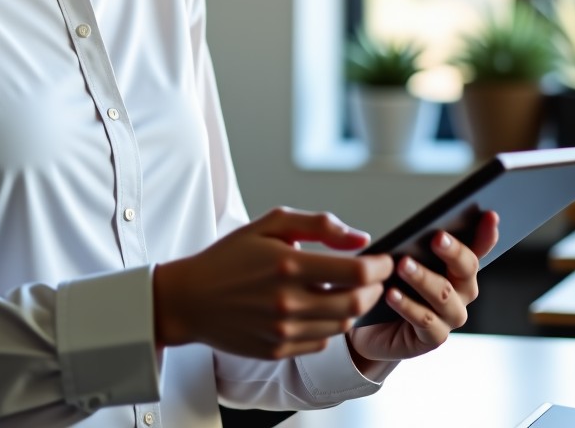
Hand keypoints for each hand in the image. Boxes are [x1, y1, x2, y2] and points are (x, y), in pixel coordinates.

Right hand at [153, 207, 392, 359]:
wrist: (190, 298)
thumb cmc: (229, 256)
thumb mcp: (269, 224)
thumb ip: (318, 225)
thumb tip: (360, 238)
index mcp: (288, 264)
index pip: (356, 272)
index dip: (380, 266)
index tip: (384, 259)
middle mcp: (288, 301)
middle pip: (356, 303)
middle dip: (375, 289)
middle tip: (374, 277)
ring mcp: (284, 330)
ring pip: (342, 325)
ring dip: (354, 307)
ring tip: (348, 290)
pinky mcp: (278, 350)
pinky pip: (321, 341)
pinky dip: (330, 325)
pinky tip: (319, 308)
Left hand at [347, 210, 500, 368]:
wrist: (372, 325)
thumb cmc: (389, 282)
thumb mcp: (396, 255)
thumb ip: (407, 241)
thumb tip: (405, 223)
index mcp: (456, 267)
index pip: (476, 247)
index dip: (486, 233)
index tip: (490, 215)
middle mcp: (460, 291)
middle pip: (466, 269)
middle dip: (453, 252)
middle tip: (436, 238)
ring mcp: (450, 316)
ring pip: (444, 295)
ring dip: (423, 278)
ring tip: (402, 264)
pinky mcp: (433, 337)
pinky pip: (425, 321)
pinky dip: (407, 306)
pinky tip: (391, 293)